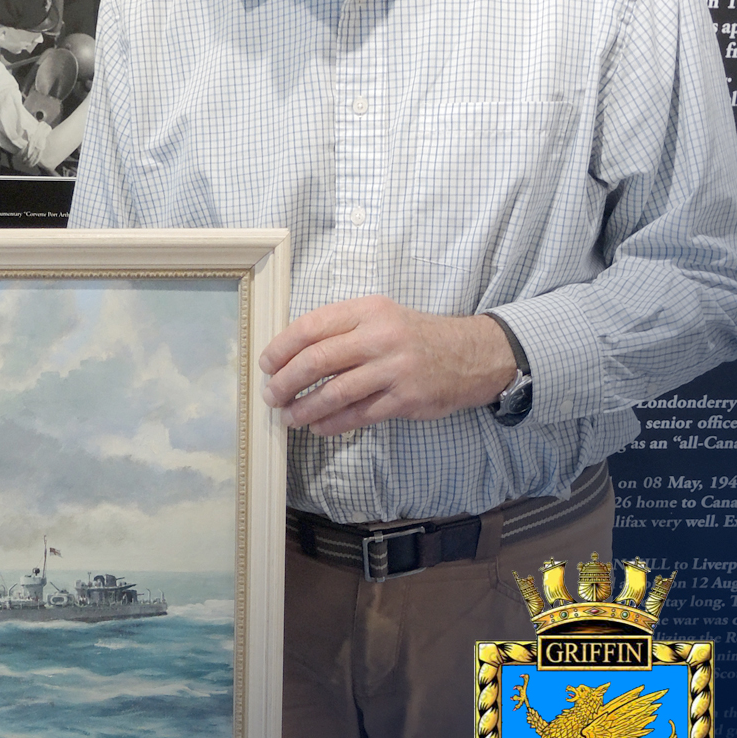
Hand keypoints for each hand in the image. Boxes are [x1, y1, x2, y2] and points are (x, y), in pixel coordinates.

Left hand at [258, 297, 515, 435]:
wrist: (471, 354)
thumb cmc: (413, 336)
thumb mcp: (379, 317)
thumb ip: (340, 330)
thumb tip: (290, 355)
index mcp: (367, 310)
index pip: (311, 326)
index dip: (281, 347)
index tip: (265, 364)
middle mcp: (379, 336)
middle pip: (317, 360)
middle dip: (286, 381)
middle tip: (271, 395)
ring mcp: (394, 368)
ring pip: (335, 392)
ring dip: (305, 408)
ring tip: (289, 417)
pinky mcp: (406, 398)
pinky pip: (359, 414)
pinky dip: (332, 423)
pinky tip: (318, 426)